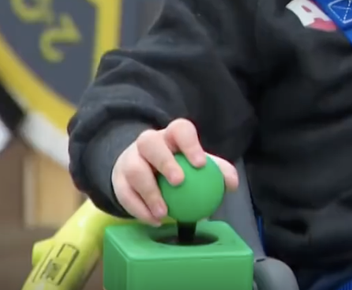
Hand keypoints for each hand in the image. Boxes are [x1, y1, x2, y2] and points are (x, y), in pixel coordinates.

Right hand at [110, 118, 238, 225]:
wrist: (142, 173)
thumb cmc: (177, 167)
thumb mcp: (196, 165)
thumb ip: (217, 172)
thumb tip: (232, 184)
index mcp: (170, 136)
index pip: (179, 129)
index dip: (190, 143)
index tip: (201, 164)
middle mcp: (147, 143)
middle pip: (150, 142)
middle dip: (164, 160)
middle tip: (179, 182)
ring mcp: (129, 159)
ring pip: (134, 169)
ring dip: (149, 192)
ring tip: (164, 212)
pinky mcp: (118, 180)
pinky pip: (125, 193)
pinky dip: (139, 209)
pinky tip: (155, 221)